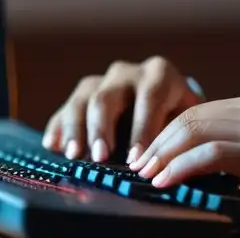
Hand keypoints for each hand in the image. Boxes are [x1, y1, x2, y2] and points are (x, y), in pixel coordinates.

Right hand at [42, 56, 204, 163]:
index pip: (149, 98)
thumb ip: (177, 138)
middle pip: (107, 97)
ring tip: (74, 156)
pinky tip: (53, 147)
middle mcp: (126, 73)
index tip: (135, 160)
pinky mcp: (79, 98)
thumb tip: (166, 167)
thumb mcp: (186, 120)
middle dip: (101, 129)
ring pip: (81, 100)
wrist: (165, 103)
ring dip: (75, 130)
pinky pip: (63, 110)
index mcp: (159, 74)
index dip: (142, 130)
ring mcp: (100, 82)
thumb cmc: (178, 116)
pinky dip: (57, 129)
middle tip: (100, 158)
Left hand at [129, 95, 239, 220]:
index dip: (171, 130)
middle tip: (136, 164)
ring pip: (195, 130)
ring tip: (144, 173)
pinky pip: (208, 154)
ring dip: (162, 153)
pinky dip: (180, 166)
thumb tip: (216, 165)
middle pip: (193, 116)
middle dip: (158, 139)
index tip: (151, 152)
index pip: (204, 109)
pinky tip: (165, 180)